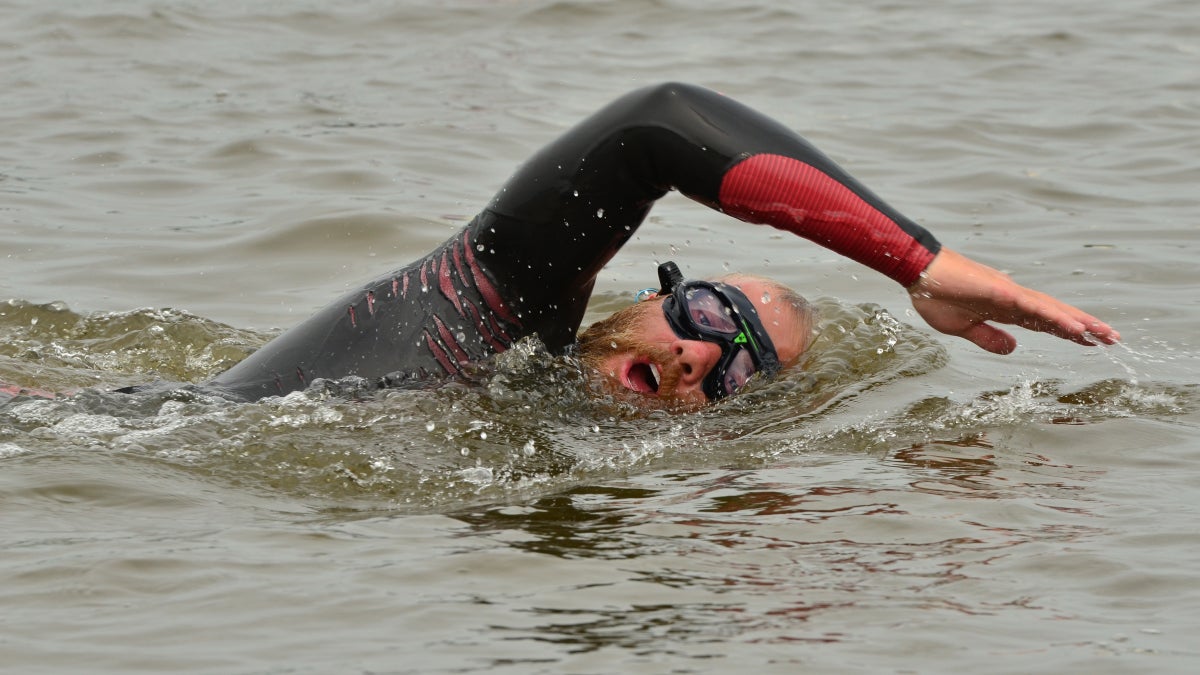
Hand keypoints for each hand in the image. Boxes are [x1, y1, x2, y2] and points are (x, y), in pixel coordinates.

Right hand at [907, 248, 1119, 353]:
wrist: (919, 272)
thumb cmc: (934, 296)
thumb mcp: (962, 328)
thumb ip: (988, 338)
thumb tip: (1013, 349)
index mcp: (1004, 308)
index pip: (1043, 322)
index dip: (1066, 331)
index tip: (1090, 341)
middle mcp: (1014, 298)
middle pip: (1056, 315)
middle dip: (1085, 327)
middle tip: (1113, 338)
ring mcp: (1010, 293)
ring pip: (1053, 310)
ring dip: (1080, 322)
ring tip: (1105, 334)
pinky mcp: (1002, 292)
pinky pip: (1035, 307)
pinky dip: (1057, 317)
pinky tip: (1076, 327)